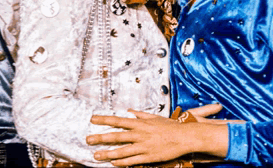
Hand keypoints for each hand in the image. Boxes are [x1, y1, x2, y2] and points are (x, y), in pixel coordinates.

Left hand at [87, 104, 227, 165]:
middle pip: (116, 136)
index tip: (92, 119)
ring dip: (107, 153)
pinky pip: (132, 160)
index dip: (104, 120)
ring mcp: (143, 146)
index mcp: (140, 123)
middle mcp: (139, 134)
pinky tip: (113, 163)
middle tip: (87, 139)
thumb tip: (129, 110)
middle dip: (100, 138)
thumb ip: (140, 114)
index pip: (118, 120)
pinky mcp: (148, 156)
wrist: (184, 137)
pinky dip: (122, 162)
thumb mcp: (154, 117)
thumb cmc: (169, 126)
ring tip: (96, 155)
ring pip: (121, 150)